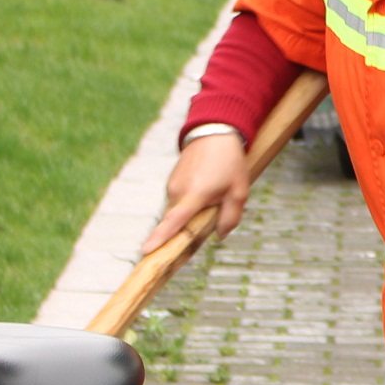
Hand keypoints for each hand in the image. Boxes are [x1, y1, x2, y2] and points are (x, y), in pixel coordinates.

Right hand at [142, 130, 250, 253]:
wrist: (215, 133)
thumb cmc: (230, 163)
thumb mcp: (239, 192)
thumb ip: (230, 218)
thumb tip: (220, 235)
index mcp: (193, 195)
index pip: (173, 222)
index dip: (160, 238)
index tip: (145, 251)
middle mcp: (177, 191)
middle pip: (180, 221)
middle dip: (194, 224)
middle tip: (217, 206)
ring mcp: (172, 185)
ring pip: (180, 211)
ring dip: (194, 210)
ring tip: (215, 190)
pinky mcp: (171, 181)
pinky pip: (179, 200)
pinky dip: (190, 201)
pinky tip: (206, 185)